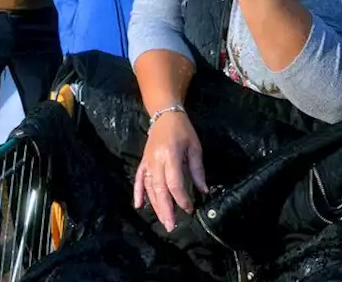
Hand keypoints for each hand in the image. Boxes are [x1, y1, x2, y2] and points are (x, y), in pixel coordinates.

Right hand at [132, 111, 207, 231]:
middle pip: (159, 189)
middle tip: (171, 226)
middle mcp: (156, 160)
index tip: (189, 208)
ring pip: (149, 187)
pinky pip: (138, 178)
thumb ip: (197, 170)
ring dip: (155, 205)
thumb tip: (203, 191)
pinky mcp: (143, 161)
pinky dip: (137, 192)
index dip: (182, 198)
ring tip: (163, 221)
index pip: (174, 182)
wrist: (165, 114)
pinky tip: (139, 205)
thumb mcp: (195, 147)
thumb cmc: (183, 130)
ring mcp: (147, 161)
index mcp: (170, 155)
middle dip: (166, 209)